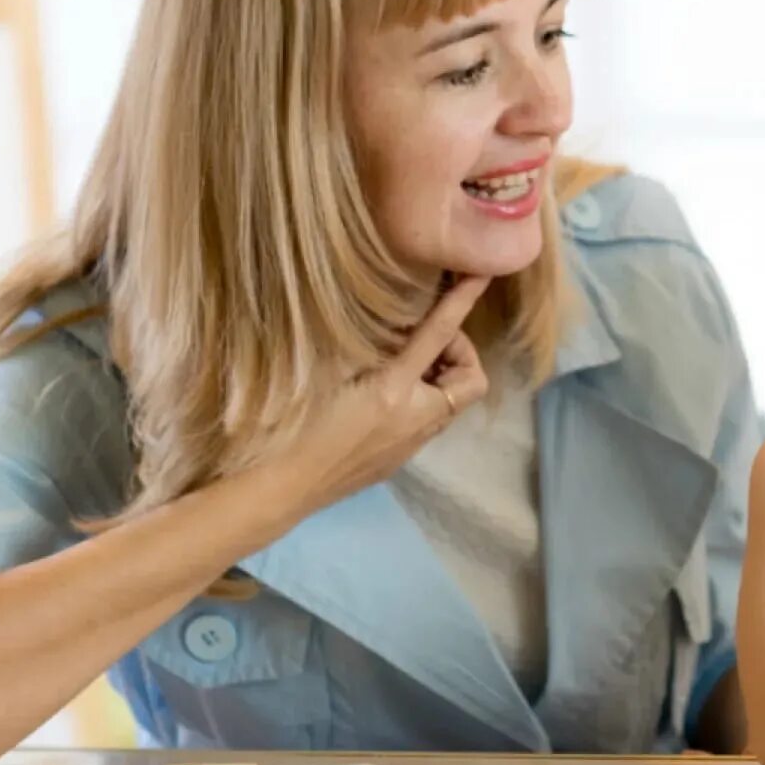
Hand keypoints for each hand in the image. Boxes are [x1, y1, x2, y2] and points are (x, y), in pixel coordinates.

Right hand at [280, 276, 491, 508]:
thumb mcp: (319, 367)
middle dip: (459, 354)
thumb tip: (379, 315)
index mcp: (393, 391)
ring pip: (451, 402)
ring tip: (401, 364)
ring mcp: (411, 445)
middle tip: (423, 341)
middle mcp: (415, 419)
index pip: (439, 334)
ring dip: (440, 378)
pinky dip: (420, 400)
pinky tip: (381, 396)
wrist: (280, 489)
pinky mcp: (399, 460)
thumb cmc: (290, 424)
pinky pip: (428, 421)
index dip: (463, 300)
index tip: (484, 275)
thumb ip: (356, 340)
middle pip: (472, 380)